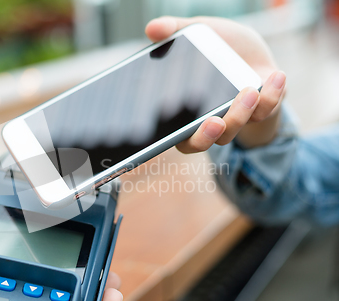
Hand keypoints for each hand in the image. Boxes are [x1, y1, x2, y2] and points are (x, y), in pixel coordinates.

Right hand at [145, 16, 286, 150]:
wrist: (251, 50)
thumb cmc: (218, 46)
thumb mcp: (199, 33)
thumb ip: (175, 30)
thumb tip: (152, 28)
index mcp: (184, 110)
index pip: (173, 134)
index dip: (172, 138)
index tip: (175, 130)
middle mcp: (206, 122)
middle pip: (200, 143)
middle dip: (207, 136)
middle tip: (216, 121)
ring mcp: (234, 120)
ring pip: (233, 131)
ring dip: (241, 114)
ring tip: (250, 90)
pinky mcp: (261, 111)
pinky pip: (266, 112)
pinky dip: (272, 96)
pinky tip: (277, 77)